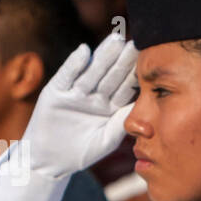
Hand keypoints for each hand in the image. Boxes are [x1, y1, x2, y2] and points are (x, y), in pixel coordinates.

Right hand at [13, 34, 138, 182]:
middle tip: (135, 42)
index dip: (135, 74)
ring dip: (103, 55)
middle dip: (122, 59)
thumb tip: (140, 105)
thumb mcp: (106, 140)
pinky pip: (66, 76)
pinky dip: (74, 64)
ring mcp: (75, 93)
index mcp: (109, 106)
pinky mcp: (56, 92)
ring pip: (92, 71)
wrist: (51, 161)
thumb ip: (121, 123)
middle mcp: (94, 96)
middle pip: (110, 75)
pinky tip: (84, 51)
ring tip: (115, 39)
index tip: (149, 60)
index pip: (124, 87)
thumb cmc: (82, 153)